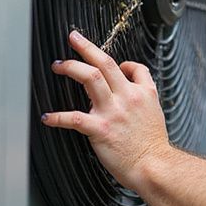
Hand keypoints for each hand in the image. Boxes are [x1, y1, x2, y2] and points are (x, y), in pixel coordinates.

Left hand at [42, 30, 173, 190]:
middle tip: (73, 38)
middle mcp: (127, 97)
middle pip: (105, 63)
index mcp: (143, 94)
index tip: (112, 65)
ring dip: (72, 68)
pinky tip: (48, 117)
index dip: (123, 63)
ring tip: (59, 65)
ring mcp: (113, 112)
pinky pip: (74, 118)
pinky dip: (58, 117)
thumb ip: (144, 102)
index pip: (134, 68)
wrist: (155, 167)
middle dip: (86, 48)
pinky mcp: (101, 129)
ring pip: (91, 77)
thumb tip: (133, 97)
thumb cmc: (153, 147)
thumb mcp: (157, 116)